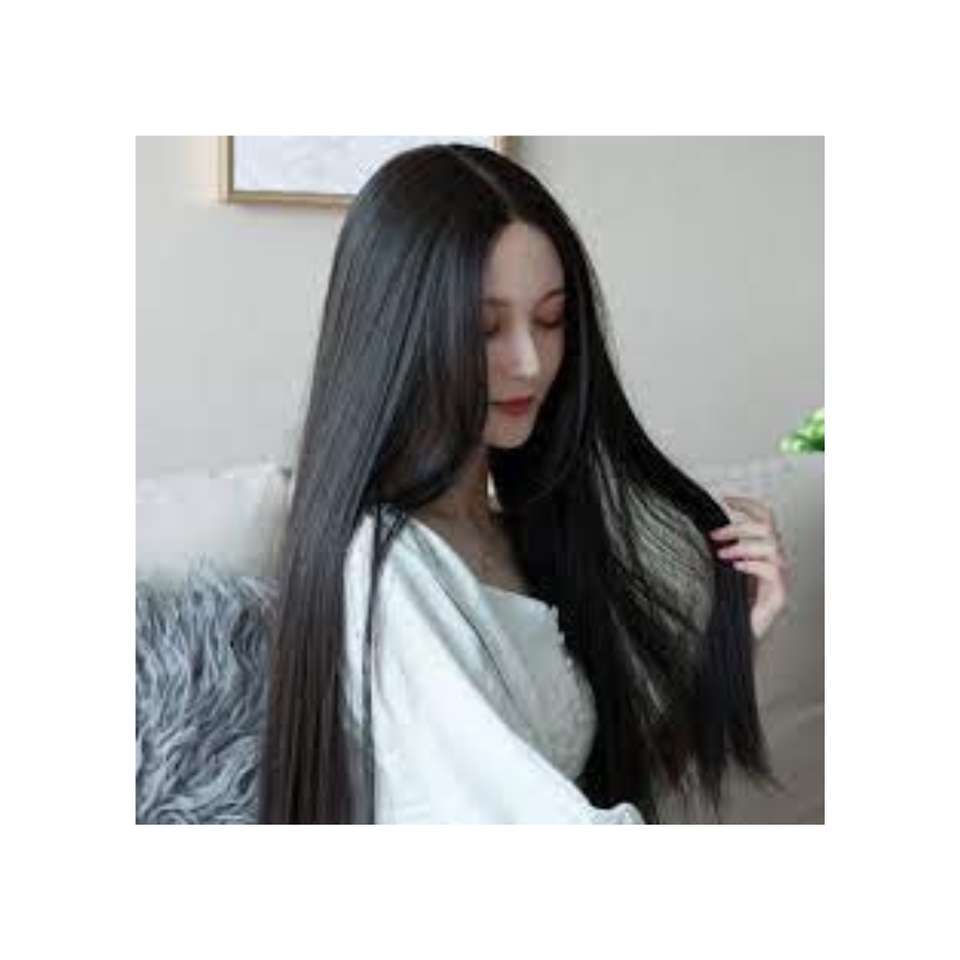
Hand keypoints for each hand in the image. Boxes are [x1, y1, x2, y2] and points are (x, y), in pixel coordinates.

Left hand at [709, 495, 789, 640]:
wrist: (736, 636)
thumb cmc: (730, 603)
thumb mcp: (723, 569)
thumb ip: (722, 549)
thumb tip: (706, 528)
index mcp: (764, 551)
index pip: (765, 518)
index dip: (748, 504)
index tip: (725, 499)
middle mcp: (776, 561)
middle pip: (767, 528)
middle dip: (738, 528)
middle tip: (714, 536)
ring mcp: (781, 578)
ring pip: (772, 546)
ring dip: (743, 546)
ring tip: (722, 555)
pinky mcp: (780, 595)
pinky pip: (773, 570)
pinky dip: (753, 564)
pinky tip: (736, 568)